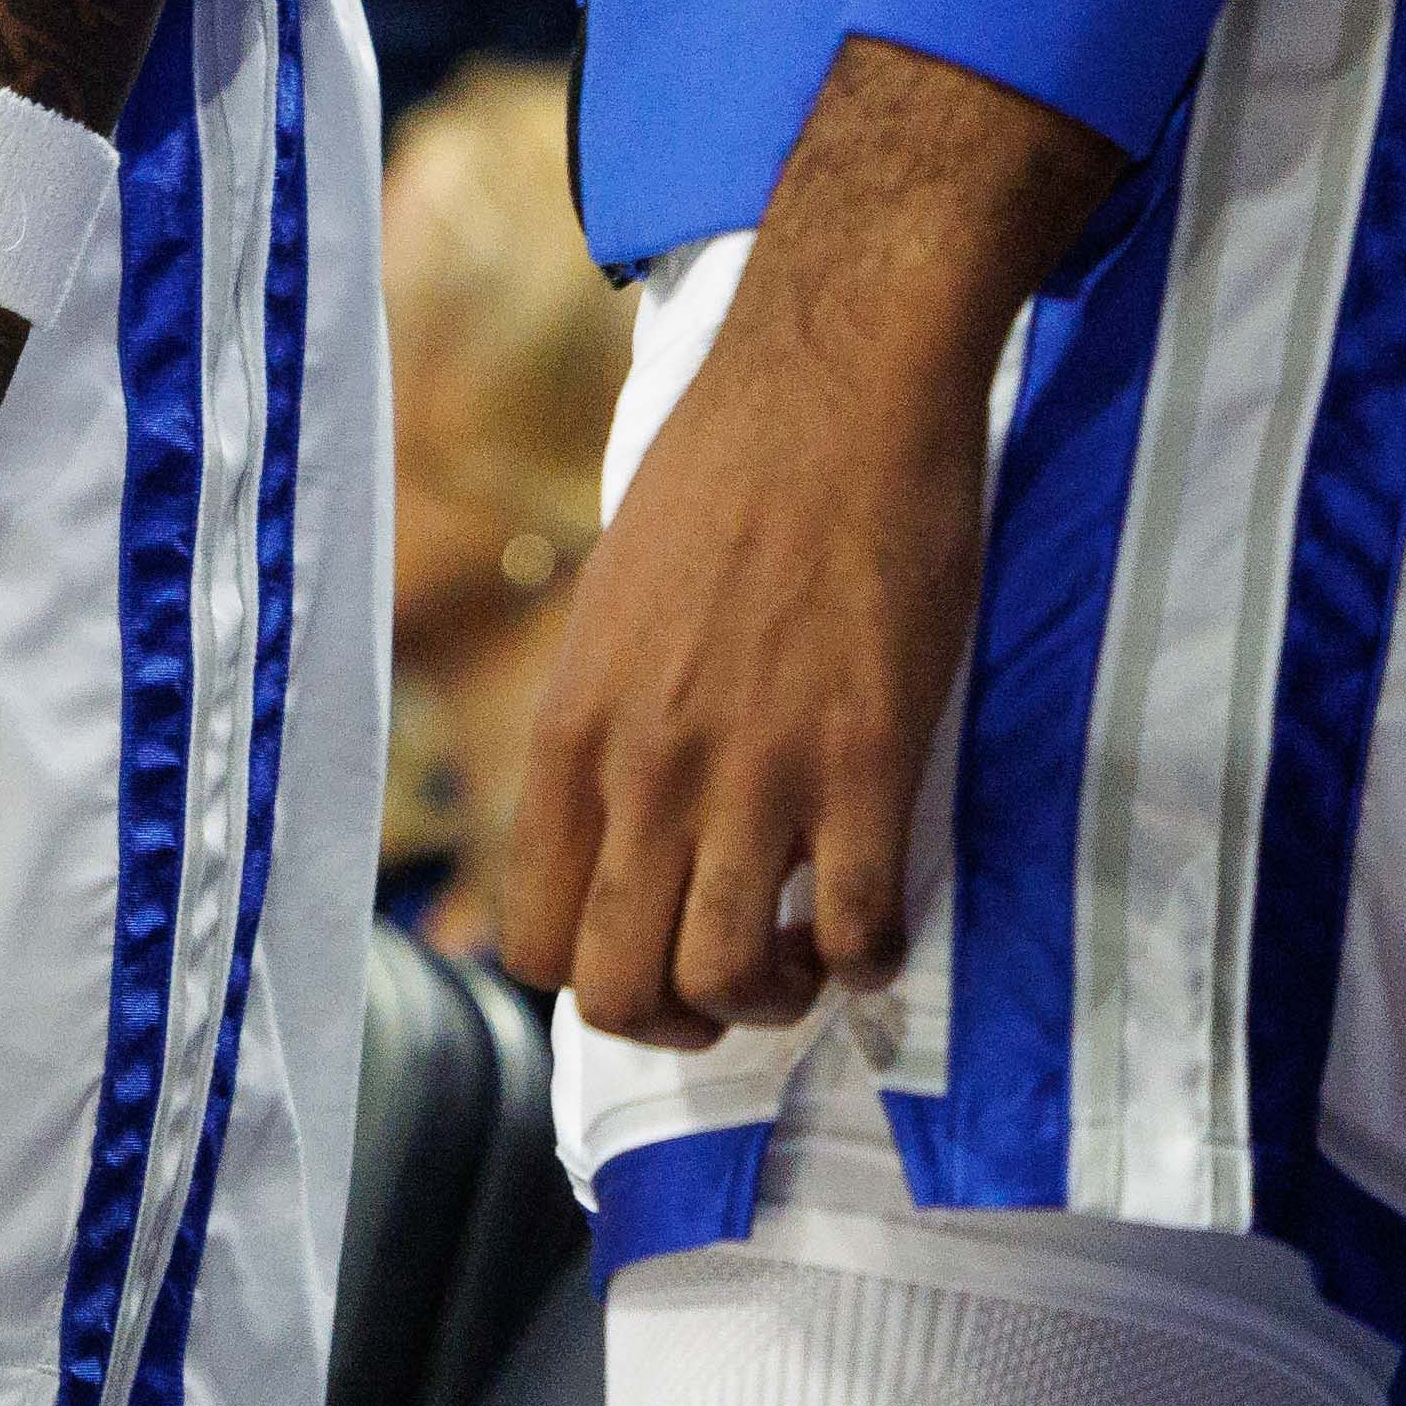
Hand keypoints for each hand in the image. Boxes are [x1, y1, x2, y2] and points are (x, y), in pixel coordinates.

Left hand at [498, 270, 994, 1046]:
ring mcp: (754, 773)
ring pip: (728, 983)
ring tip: (806, 949)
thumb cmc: (727, 475)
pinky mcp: (863, 760)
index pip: (531, 941)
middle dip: (676, 1020)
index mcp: (571, 731)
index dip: (590, 978)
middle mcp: (645, 770)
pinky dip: (869, 959)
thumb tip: (618, 818)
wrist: (834, 385)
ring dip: (774, 998)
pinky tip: (874, 918)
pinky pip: (859, 932)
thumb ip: (609, 722)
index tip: (651, 944)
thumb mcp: (615, 608)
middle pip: (617, 992)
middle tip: (734, 973)